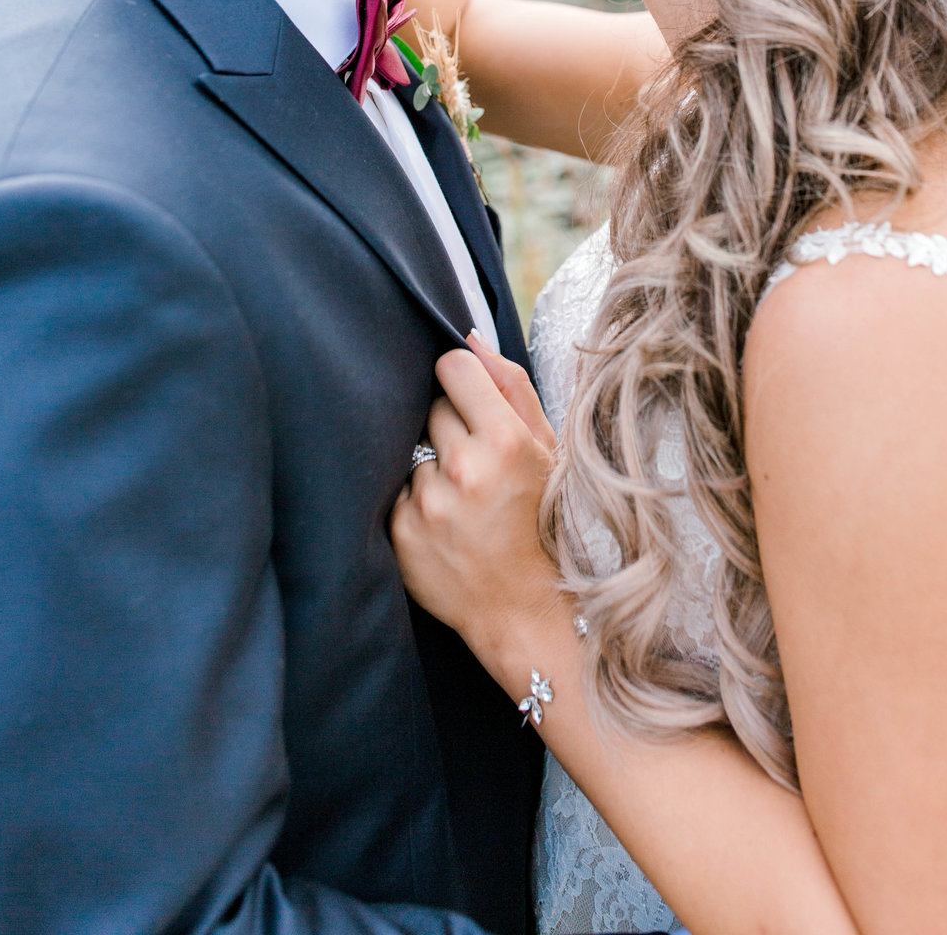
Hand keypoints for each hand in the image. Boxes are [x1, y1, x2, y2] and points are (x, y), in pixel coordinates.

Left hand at [390, 335, 561, 667]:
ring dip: (434, 466)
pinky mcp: (402, 532)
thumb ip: (510, 387)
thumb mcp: (546, 450)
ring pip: (415, 450)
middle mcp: (463, 469)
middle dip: (452, 426)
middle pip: (432, 406)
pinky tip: (447, 525)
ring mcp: (429, 503)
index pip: (454, 366)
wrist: (524, 609)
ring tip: (465, 500)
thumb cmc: (542, 521)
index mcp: (505, 441)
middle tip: (479, 463)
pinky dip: (419, 501)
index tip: (471, 400)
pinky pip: (400, 490)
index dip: (462, 379)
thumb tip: (470, 337)